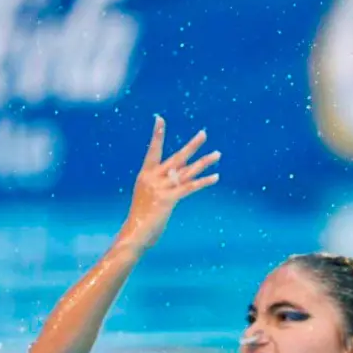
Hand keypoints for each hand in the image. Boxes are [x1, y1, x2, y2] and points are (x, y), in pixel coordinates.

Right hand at [119, 116, 220, 248]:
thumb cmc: (141, 219)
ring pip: (188, 171)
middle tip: (204, 133)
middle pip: (177, 157)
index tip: (160, 119)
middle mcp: (153, 178)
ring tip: (218, 154)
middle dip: (192, 145)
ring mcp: (161, 188)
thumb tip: (173, 180)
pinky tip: (216, 176)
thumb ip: (159, 186)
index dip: (157, 135)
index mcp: (145, 175)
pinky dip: (204, 181)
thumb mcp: (146, 197)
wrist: (134, 233)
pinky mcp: (169, 199)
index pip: (153, 150)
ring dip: (205, 162)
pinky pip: (190, 187)